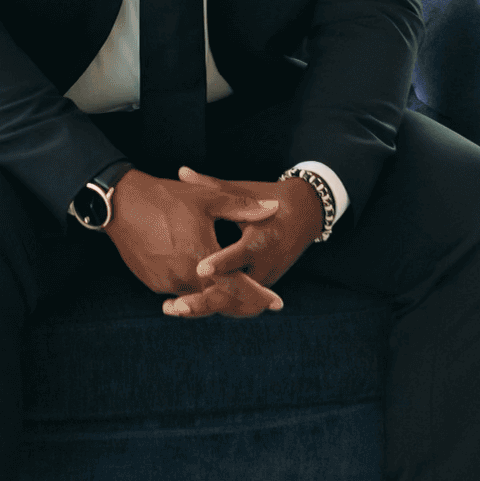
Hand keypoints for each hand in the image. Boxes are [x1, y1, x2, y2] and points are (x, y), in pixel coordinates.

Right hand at [105, 168, 284, 315]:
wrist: (120, 204)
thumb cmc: (166, 198)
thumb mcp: (207, 199)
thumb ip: (243, 207)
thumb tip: (273, 208)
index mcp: (202, 257)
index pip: (237, 286)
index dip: (258, 296)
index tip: (277, 303)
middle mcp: (185, 276)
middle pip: (219, 299)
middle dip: (240, 301)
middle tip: (259, 302)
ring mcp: (167, 283)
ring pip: (199, 296)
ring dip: (216, 294)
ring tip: (232, 288)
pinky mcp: (153, 283)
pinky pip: (180, 290)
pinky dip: (195, 288)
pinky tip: (203, 278)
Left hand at [177, 168, 323, 313]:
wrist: (306, 214)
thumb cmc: (270, 198)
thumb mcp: (244, 191)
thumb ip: (211, 186)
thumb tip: (181, 172)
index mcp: (264, 238)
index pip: (241, 255)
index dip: (221, 263)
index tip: (199, 269)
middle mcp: (267, 264)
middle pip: (236, 290)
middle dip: (206, 300)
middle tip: (176, 306)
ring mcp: (266, 279)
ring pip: (236, 302)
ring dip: (206, 307)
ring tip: (173, 308)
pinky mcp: (263, 287)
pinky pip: (239, 301)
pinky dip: (215, 305)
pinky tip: (187, 307)